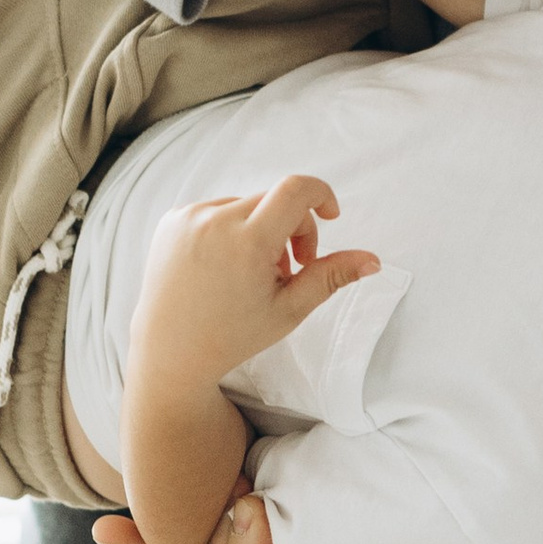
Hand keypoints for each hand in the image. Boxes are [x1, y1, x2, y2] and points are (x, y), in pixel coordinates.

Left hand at [132, 175, 376, 389]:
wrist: (169, 353)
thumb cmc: (233, 336)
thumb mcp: (289, 309)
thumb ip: (331, 276)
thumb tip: (373, 260)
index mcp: (247, 241)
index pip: (296, 190)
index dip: (321, 195)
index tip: (330, 216)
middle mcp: (215, 220)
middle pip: (274, 201)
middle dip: (291, 228)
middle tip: (289, 270)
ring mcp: (189, 217)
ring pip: (246, 205)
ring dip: (259, 229)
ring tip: (251, 275)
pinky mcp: (172, 219)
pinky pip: (215, 210)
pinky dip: (229, 230)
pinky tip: (222, 268)